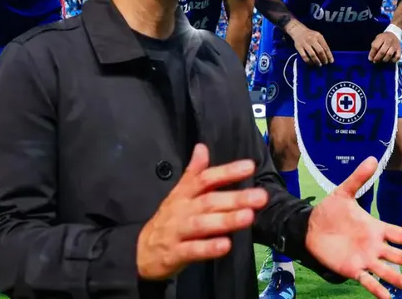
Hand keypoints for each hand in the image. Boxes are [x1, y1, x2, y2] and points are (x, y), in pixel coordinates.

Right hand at [136, 144, 268, 279]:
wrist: (140, 252)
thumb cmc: (168, 221)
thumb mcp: (177, 194)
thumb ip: (193, 173)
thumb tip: (202, 147)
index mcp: (183, 194)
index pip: (205, 179)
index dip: (226, 172)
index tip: (250, 166)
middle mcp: (181, 210)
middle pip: (208, 201)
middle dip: (235, 198)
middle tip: (260, 196)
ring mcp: (177, 232)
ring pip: (202, 224)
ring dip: (226, 220)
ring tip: (248, 216)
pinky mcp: (175, 254)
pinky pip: (193, 250)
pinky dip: (209, 248)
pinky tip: (226, 245)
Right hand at [288, 22, 332, 66]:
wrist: (298, 30)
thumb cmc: (310, 35)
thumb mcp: (318, 36)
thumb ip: (322, 44)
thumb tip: (328, 55)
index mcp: (318, 36)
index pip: (325, 47)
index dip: (329, 55)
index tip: (331, 61)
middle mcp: (312, 39)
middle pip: (320, 51)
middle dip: (324, 59)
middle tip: (325, 63)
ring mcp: (304, 43)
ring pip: (312, 55)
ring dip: (317, 61)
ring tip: (319, 64)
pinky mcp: (298, 47)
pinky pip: (304, 56)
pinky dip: (309, 62)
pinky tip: (311, 64)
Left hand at [306, 156, 401, 296]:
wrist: (309, 227)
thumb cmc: (329, 211)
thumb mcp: (343, 192)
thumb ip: (358, 178)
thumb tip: (372, 158)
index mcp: (376, 228)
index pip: (401, 234)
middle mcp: (374, 245)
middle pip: (398, 255)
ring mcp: (364, 259)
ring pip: (385, 271)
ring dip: (399, 279)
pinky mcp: (352, 269)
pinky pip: (367, 281)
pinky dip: (377, 290)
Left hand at [368, 31, 400, 63]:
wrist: (393, 34)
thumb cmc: (383, 38)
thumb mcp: (377, 39)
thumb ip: (374, 47)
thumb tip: (371, 57)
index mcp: (382, 38)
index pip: (375, 47)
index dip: (372, 54)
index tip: (370, 59)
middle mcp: (389, 41)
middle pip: (382, 51)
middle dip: (377, 58)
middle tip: (374, 61)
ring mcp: (395, 45)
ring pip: (389, 55)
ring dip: (383, 60)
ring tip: (380, 61)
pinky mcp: (399, 49)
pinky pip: (397, 57)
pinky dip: (393, 61)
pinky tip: (389, 61)